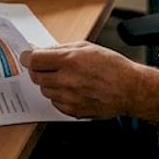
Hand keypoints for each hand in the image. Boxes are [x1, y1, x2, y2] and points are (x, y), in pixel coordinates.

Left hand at [19, 42, 143, 118]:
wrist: (130, 89)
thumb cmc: (112, 66)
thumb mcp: (87, 47)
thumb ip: (61, 49)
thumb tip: (43, 51)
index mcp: (70, 60)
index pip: (34, 60)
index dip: (28, 58)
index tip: (28, 57)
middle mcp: (67, 80)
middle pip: (36, 76)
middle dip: (39, 70)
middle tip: (48, 67)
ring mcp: (69, 98)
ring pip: (44, 90)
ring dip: (49, 83)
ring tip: (66, 78)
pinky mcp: (73, 111)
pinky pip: (55, 103)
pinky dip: (59, 96)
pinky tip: (72, 90)